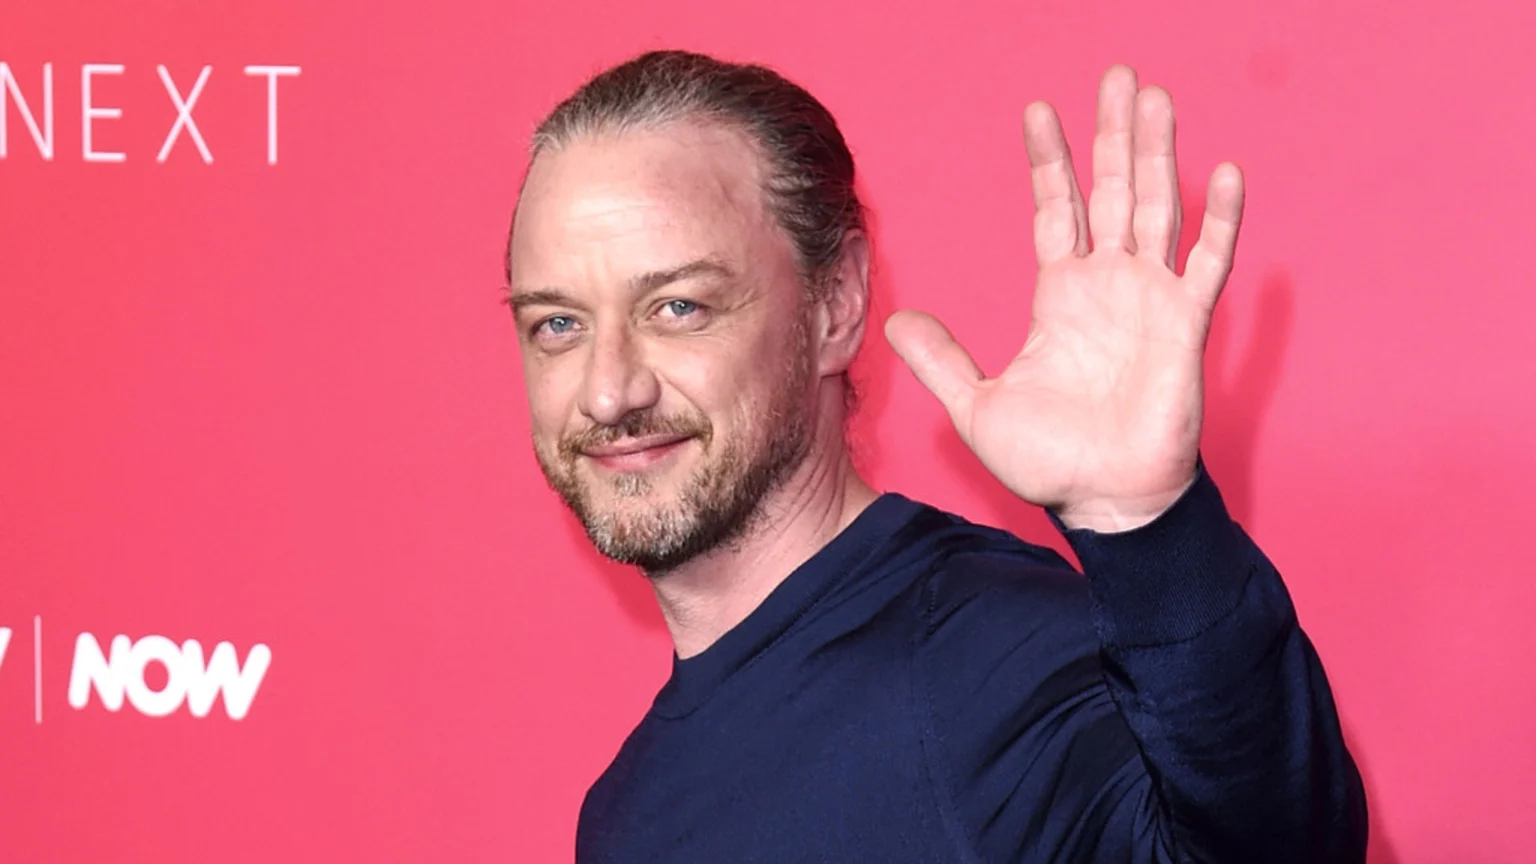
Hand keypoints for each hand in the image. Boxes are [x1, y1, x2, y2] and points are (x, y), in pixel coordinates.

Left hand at [885, 65, 1244, 532]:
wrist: (1101, 501)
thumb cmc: (1049, 458)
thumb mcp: (976, 404)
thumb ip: (940, 358)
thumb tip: (894, 320)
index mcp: (1059, 295)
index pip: (1056, 209)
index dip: (1049, 161)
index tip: (1039, 110)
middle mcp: (1107, 285)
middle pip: (1112, 190)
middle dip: (1112, 134)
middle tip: (1118, 75)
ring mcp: (1148, 299)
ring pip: (1156, 208)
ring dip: (1157, 154)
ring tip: (1156, 98)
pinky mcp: (1184, 326)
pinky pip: (1206, 263)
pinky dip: (1218, 220)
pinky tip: (1222, 173)